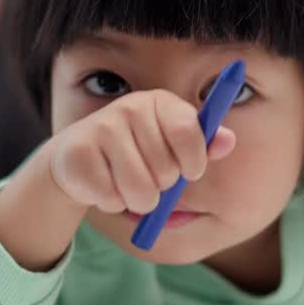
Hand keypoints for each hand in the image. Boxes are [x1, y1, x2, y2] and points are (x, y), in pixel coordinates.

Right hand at [48, 90, 234, 214]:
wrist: (75, 158)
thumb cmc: (134, 154)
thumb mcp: (171, 146)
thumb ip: (201, 145)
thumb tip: (228, 141)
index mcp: (159, 102)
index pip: (190, 134)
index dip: (193, 162)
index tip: (188, 171)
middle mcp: (130, 107)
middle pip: (166, 171)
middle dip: (160, 186)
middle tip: (145, 173)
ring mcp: (101, 127)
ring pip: (140, 191)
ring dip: (135, 200)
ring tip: (123, 183)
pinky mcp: (78, 153)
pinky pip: (111, 198)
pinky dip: (110, 202)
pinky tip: (102, 184)